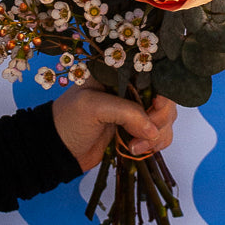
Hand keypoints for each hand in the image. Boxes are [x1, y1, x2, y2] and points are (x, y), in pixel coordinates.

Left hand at [52, 84, 176, 170]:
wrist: (58, 150)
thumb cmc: (69, 120)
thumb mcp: (92, 107)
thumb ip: (125, 112)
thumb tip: (154, 130)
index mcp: (119, 73)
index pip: (154, 74)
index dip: (162, 91)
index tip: (155, 108)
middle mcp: (131, 88)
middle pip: (165, 97)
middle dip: (160, 118)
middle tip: (145, 134)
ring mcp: (135, 109)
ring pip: (166, 117)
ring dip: (158, 134)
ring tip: (135, 146)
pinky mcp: (137, 129)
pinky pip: (159, 134)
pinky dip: (156, 143)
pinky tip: (137, 149)